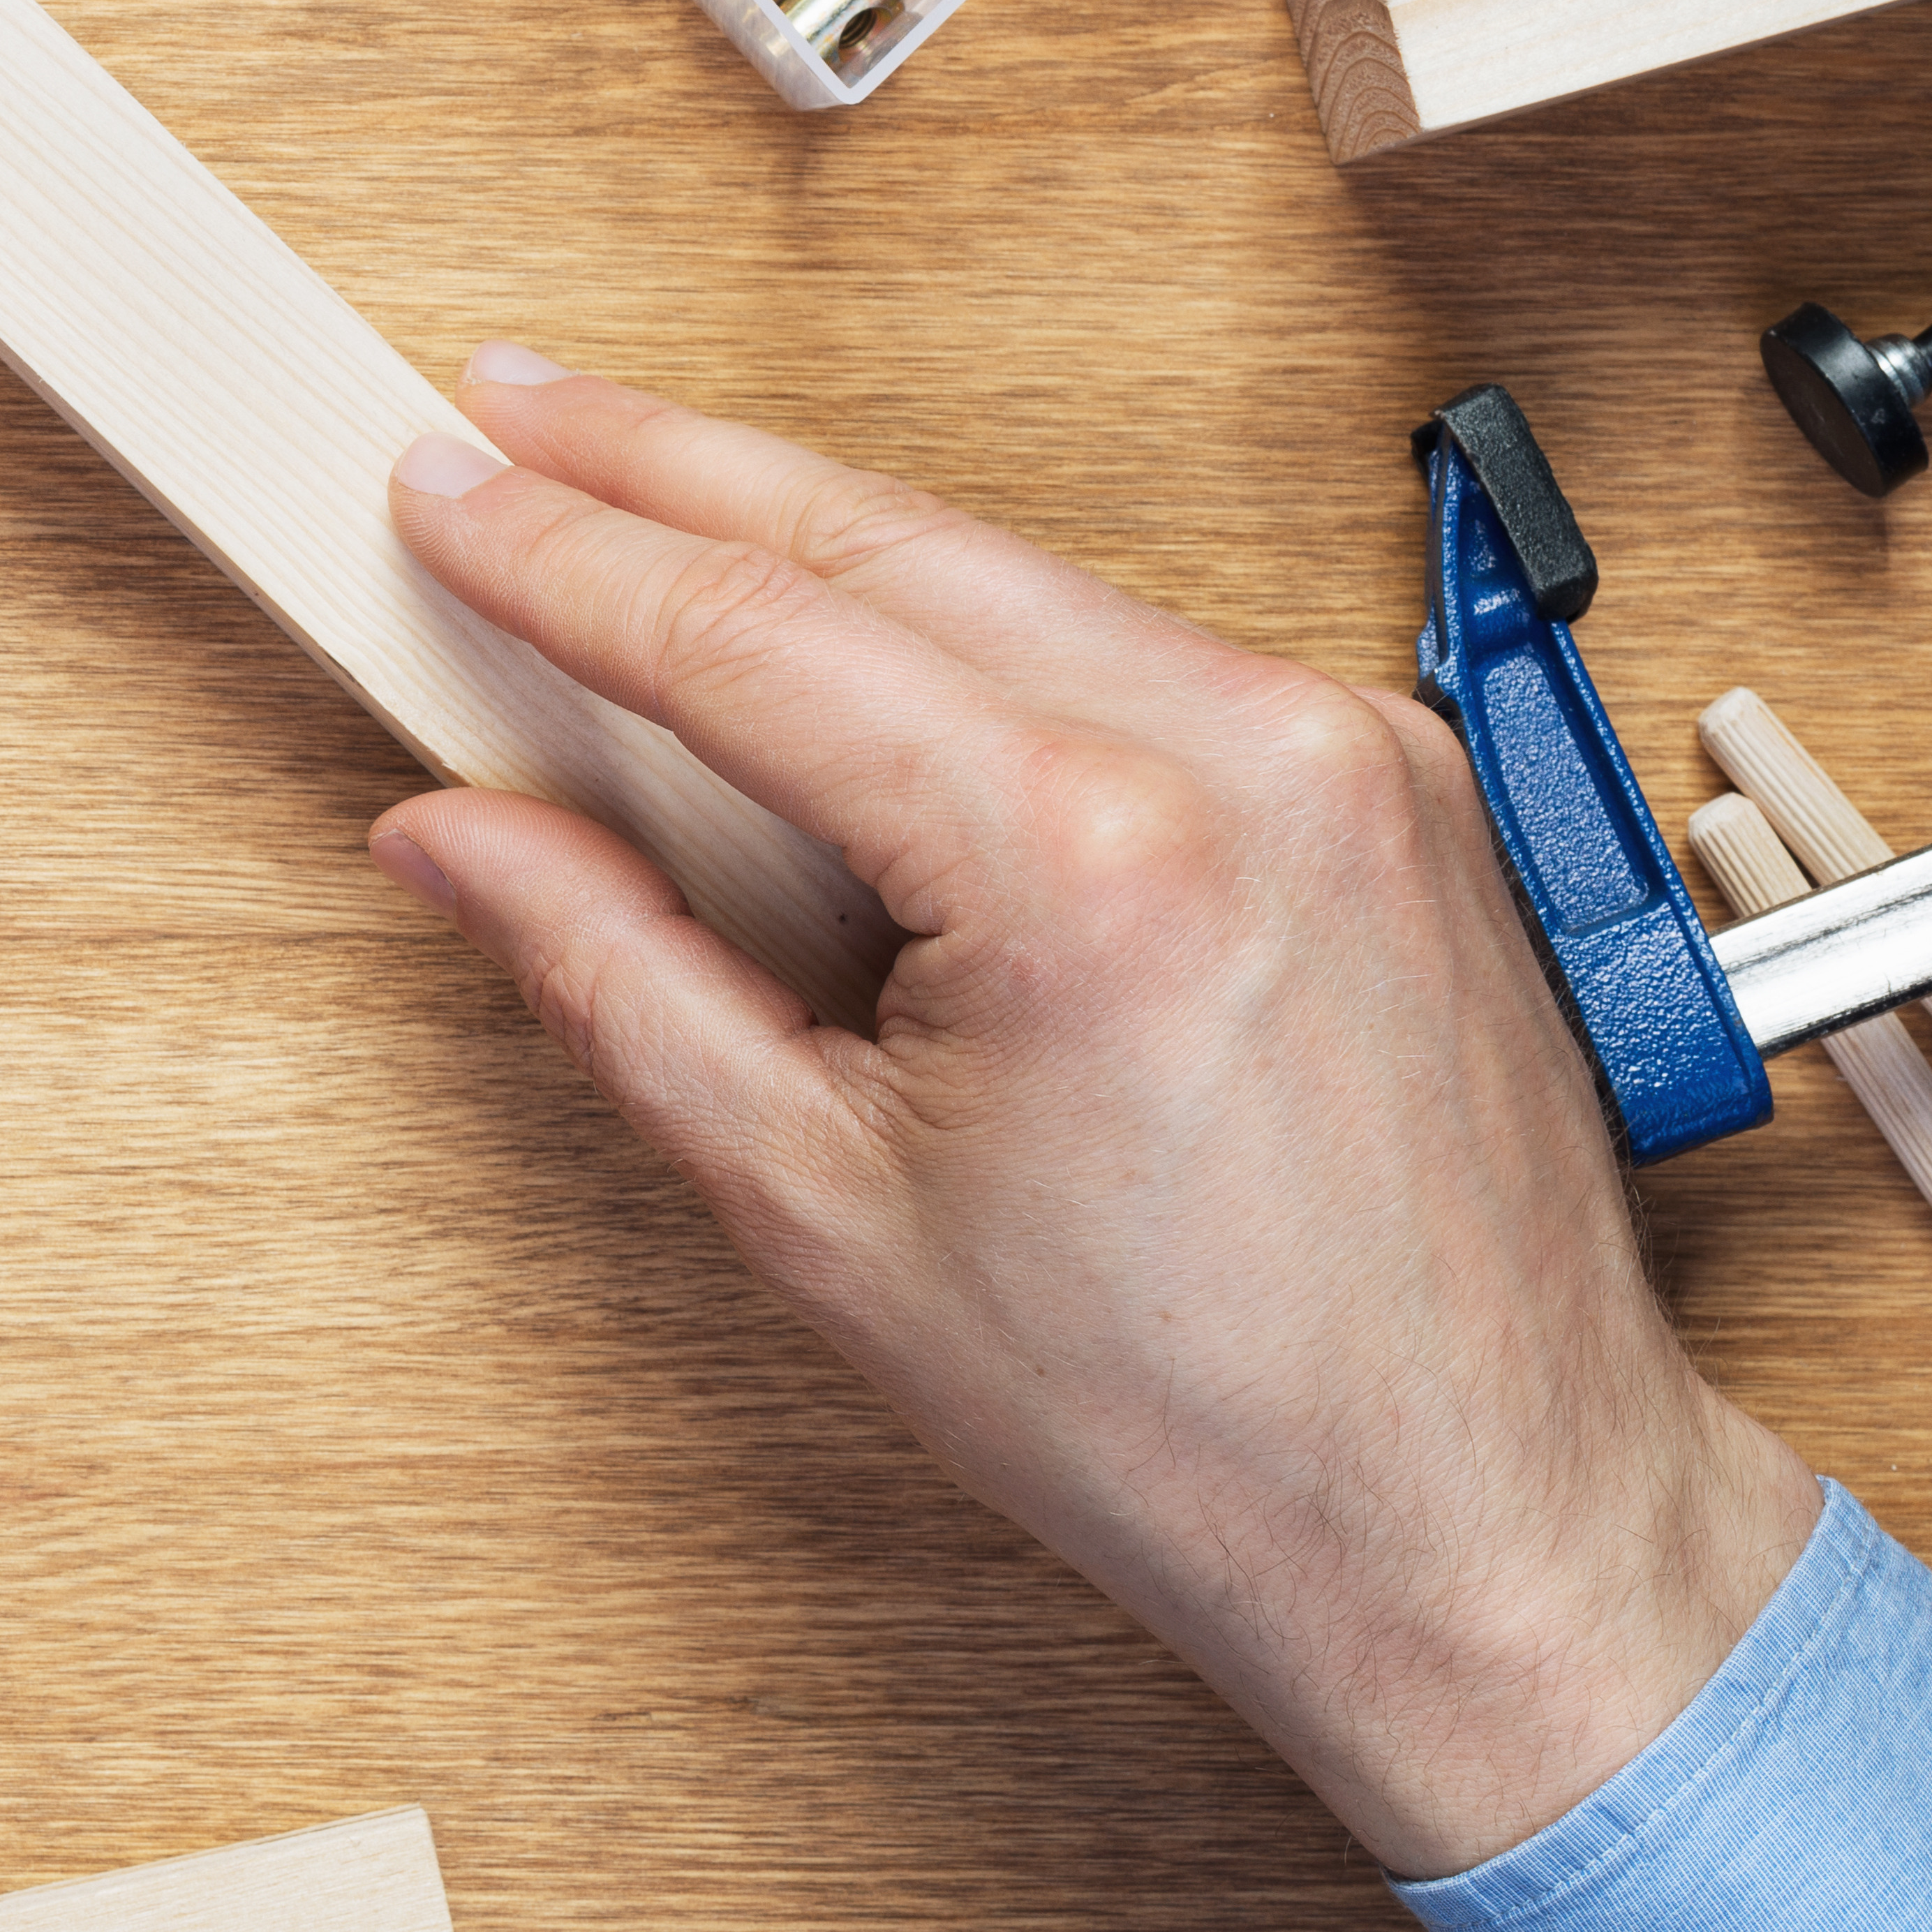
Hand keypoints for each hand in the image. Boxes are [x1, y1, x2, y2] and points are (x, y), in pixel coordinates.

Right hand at [376, 350, 1816, 1878]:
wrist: (1488, 1521)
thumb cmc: (1190, 1423)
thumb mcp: (821, 1211)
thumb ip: (617, 979)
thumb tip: (457, 836)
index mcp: (1088, 856)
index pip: (748, 634)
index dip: (562, 549)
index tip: (443, 483)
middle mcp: (1242, 749)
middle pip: (878, 537)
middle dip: (667, 465)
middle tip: (510, 410)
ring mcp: (1346, 742)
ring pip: (1011, 575)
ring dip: (820, 547)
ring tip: (648, 519)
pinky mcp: (1395, 772)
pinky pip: (1133, 648)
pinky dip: (979, 636)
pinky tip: (867, 657)